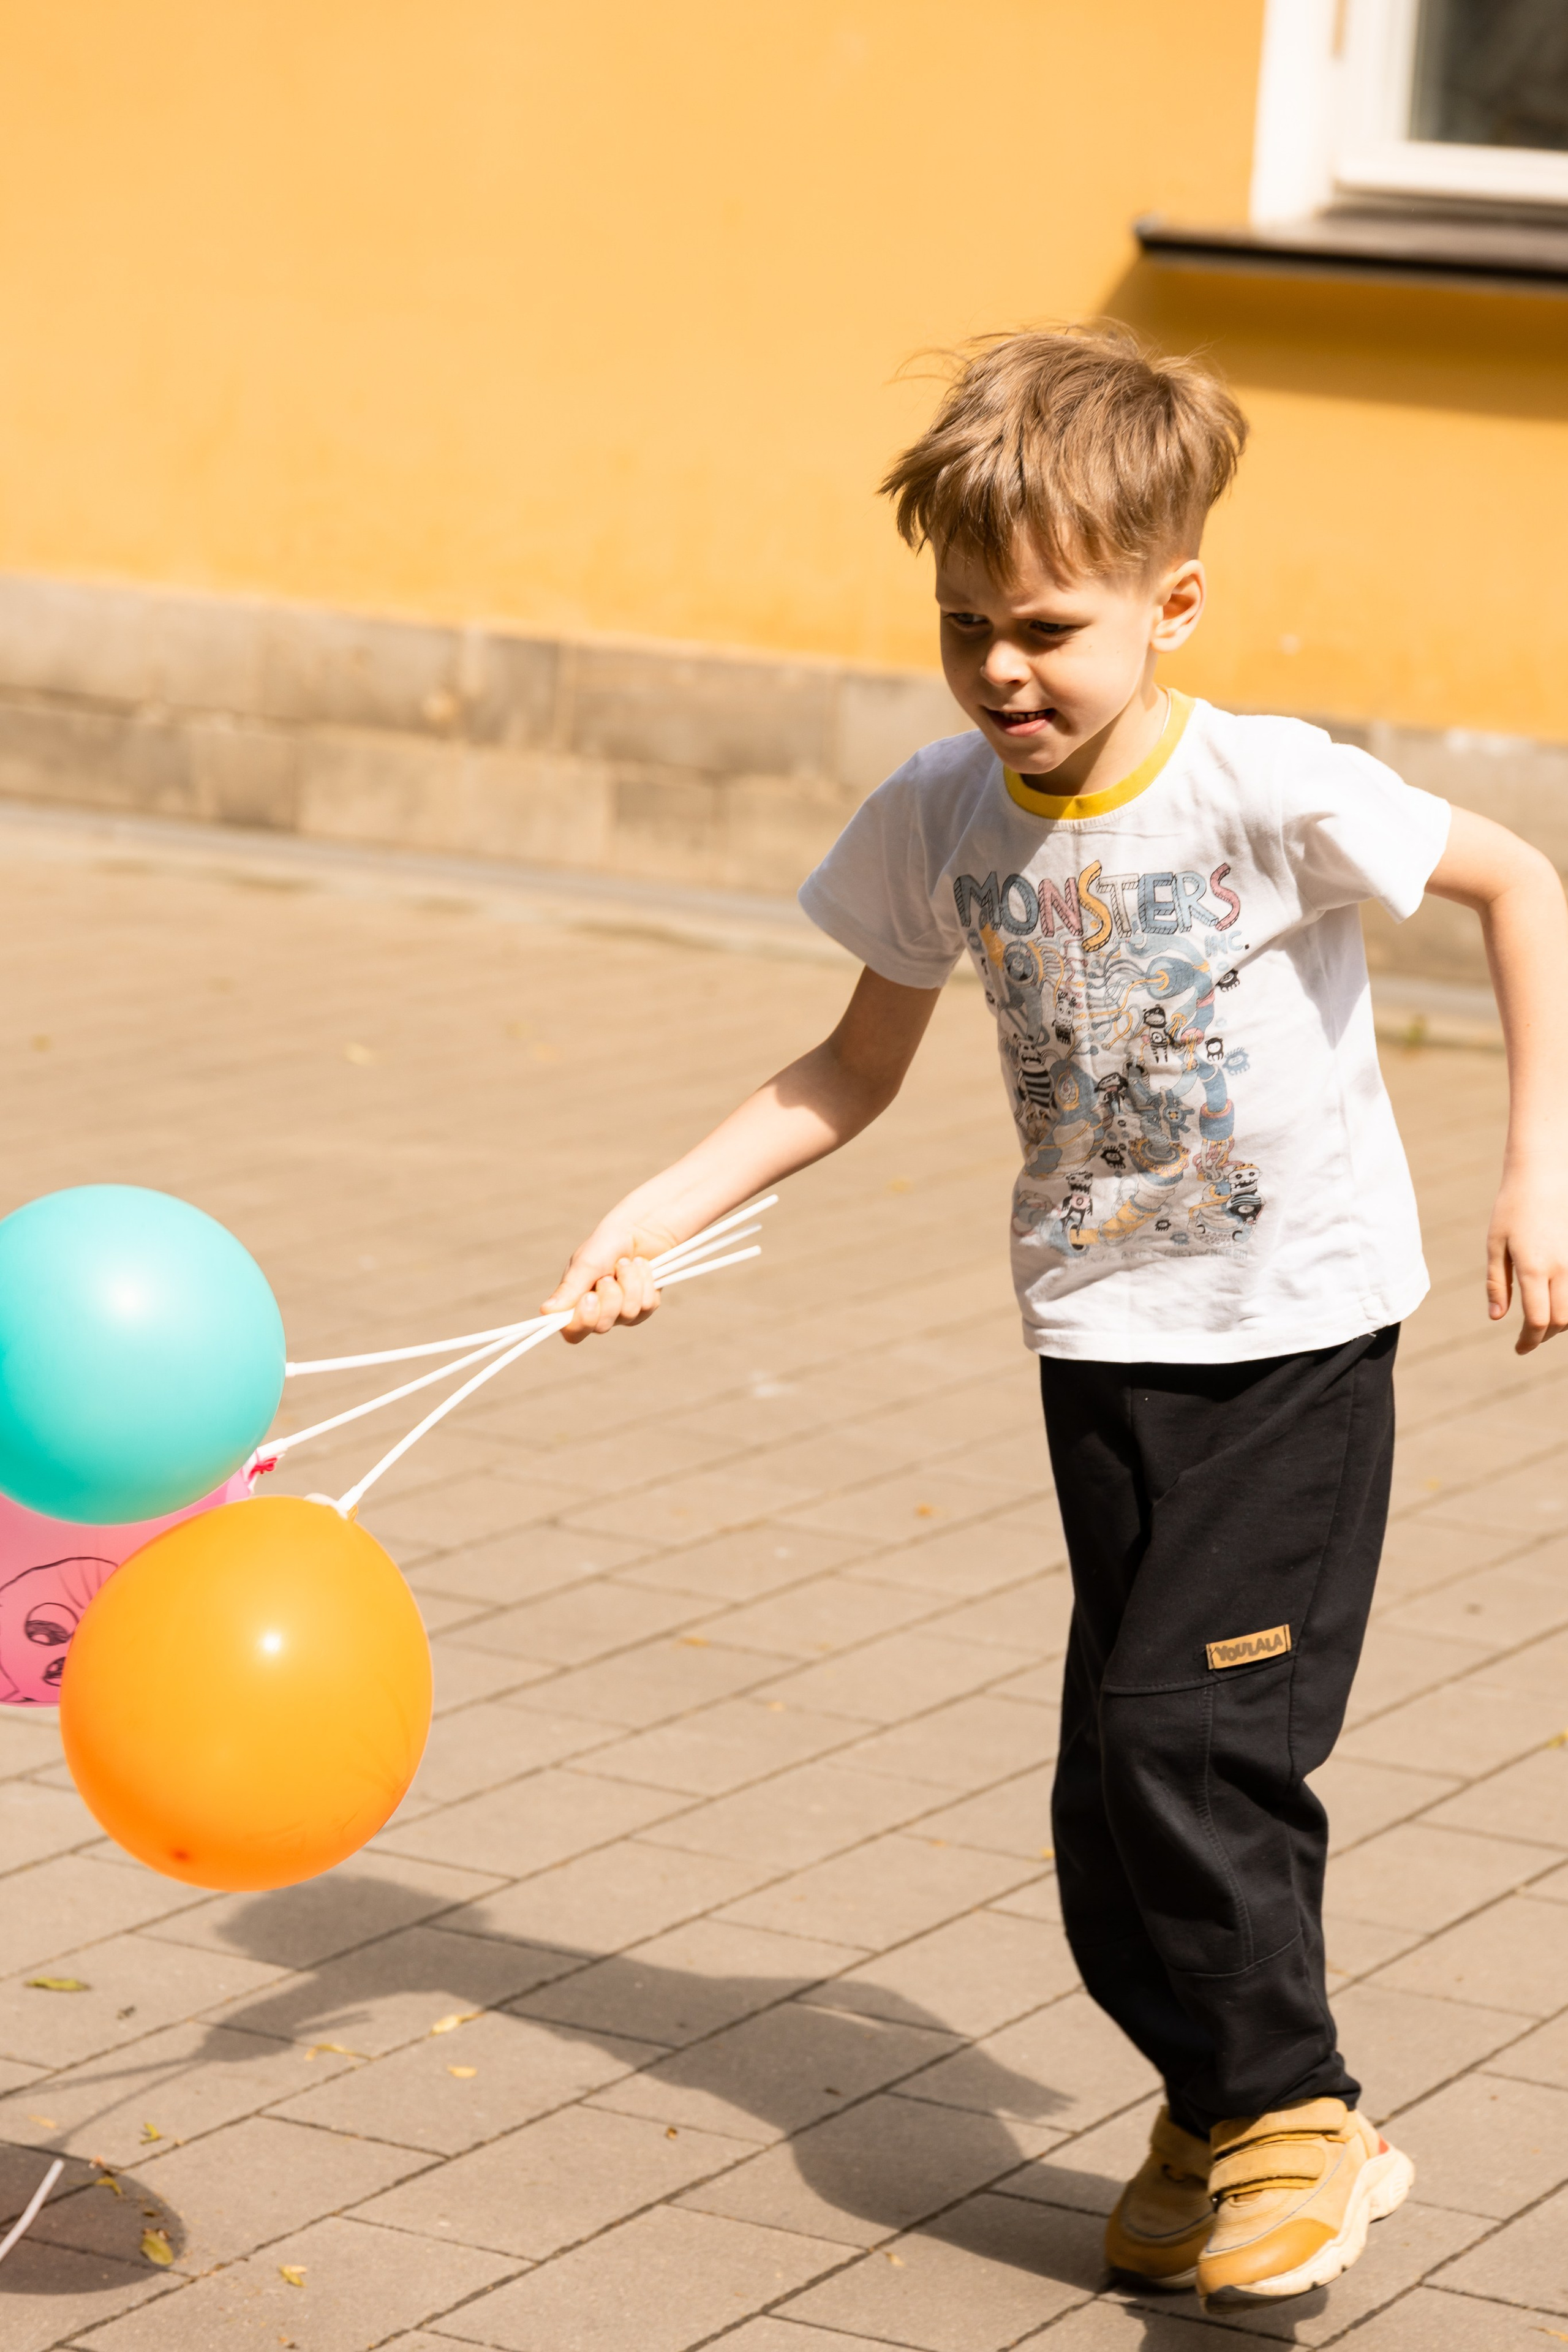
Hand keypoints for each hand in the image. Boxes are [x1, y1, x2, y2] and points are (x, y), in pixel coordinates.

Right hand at [542, 1213, 682, 1343]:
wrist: (640, 1229)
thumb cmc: (606, 1244)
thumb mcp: (585, 1264)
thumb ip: (568, 1289)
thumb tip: (546, 1311)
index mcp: (576, 1303)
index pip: (574, 1333)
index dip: (583, 1321)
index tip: (590, 1297)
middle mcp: (598, 1312)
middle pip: (602, 1326)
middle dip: (610, 1296)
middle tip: (608, 1274)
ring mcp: (623, 1312)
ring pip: (629, 1314)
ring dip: (629, 1283)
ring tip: (625, 1263)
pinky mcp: (645, 1307)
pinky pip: (648, 1306)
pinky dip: (645, 1282)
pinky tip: (641, 1267)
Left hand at [1486, 1177, 1567, 1352]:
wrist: (1544, 1174)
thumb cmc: (1512, 1207)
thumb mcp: (1495, 1244)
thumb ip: (1497, 1283)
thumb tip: (1496, 1317)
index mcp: (1534, 1268)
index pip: (1538, 1320)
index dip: (1528, 1341)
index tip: (1518, 1350)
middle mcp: (1562, 1268)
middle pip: (1562, 1321)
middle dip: (1545, 1335)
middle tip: (1529, 1337)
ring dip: (1562, 1321)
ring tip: (1542, 1320)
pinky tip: (1557, 1300)